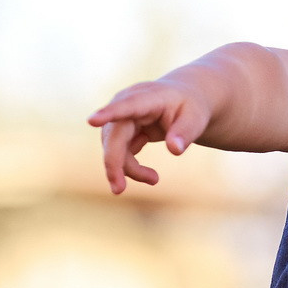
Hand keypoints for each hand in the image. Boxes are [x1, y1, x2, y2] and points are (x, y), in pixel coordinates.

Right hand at [88, 77, 212, 192]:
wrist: (184, 100)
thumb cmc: (190, 108)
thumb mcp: (195, 120)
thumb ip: (185, 134)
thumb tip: (175, 150)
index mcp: (148, 97)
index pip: (126, 105)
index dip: (109, 114)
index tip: (91, 120)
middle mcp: (128, 104)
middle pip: (114, 135)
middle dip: (114, 163)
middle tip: (118, 190)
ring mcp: (121, 117)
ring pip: (115, 147)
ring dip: (130, 168)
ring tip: (154, 179)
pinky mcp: (121, 129)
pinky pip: (119, 152)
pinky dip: (131, 167)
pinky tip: (149, 176)